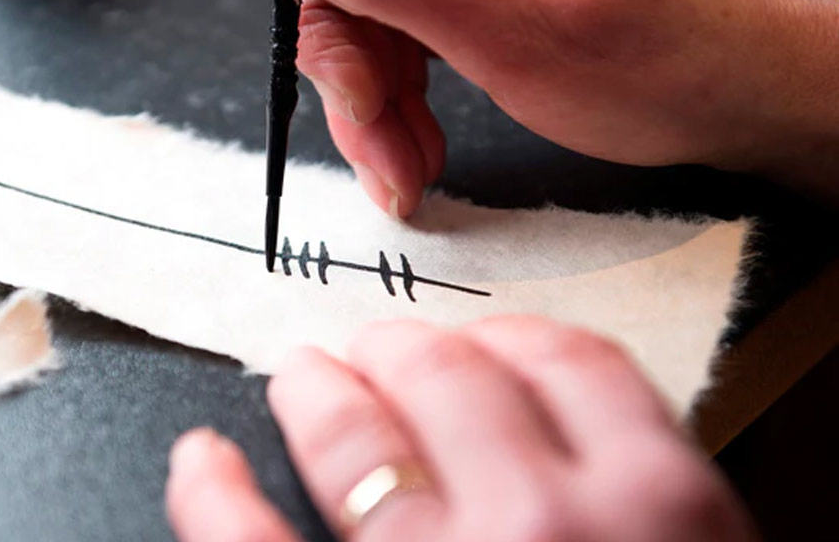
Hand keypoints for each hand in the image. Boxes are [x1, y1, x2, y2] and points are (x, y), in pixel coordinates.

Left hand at [166, 317, 755, 540]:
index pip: (567, 362)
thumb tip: (582, 464)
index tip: (480, 342)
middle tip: (372, 350)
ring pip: (356, 432)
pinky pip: (250, 541)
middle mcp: (549, 524)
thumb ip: (645, 522)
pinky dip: (214, 490)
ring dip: (317, 390)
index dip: (508, 340)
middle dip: (401, 352)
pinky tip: (202, 463)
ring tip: (301, 379)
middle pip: (451, 378)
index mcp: (661, 510)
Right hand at [248, 0, 838, 214]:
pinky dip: (406, 97)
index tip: (361, 100)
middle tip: (391, 161)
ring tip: (414, 168)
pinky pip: (409, 29)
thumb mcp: (515, 35)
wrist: (748, 90)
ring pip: (374, 16)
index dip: (331, 25)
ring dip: (380, 105)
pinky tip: (424, 140)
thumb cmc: (666, 65)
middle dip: (359, 85)